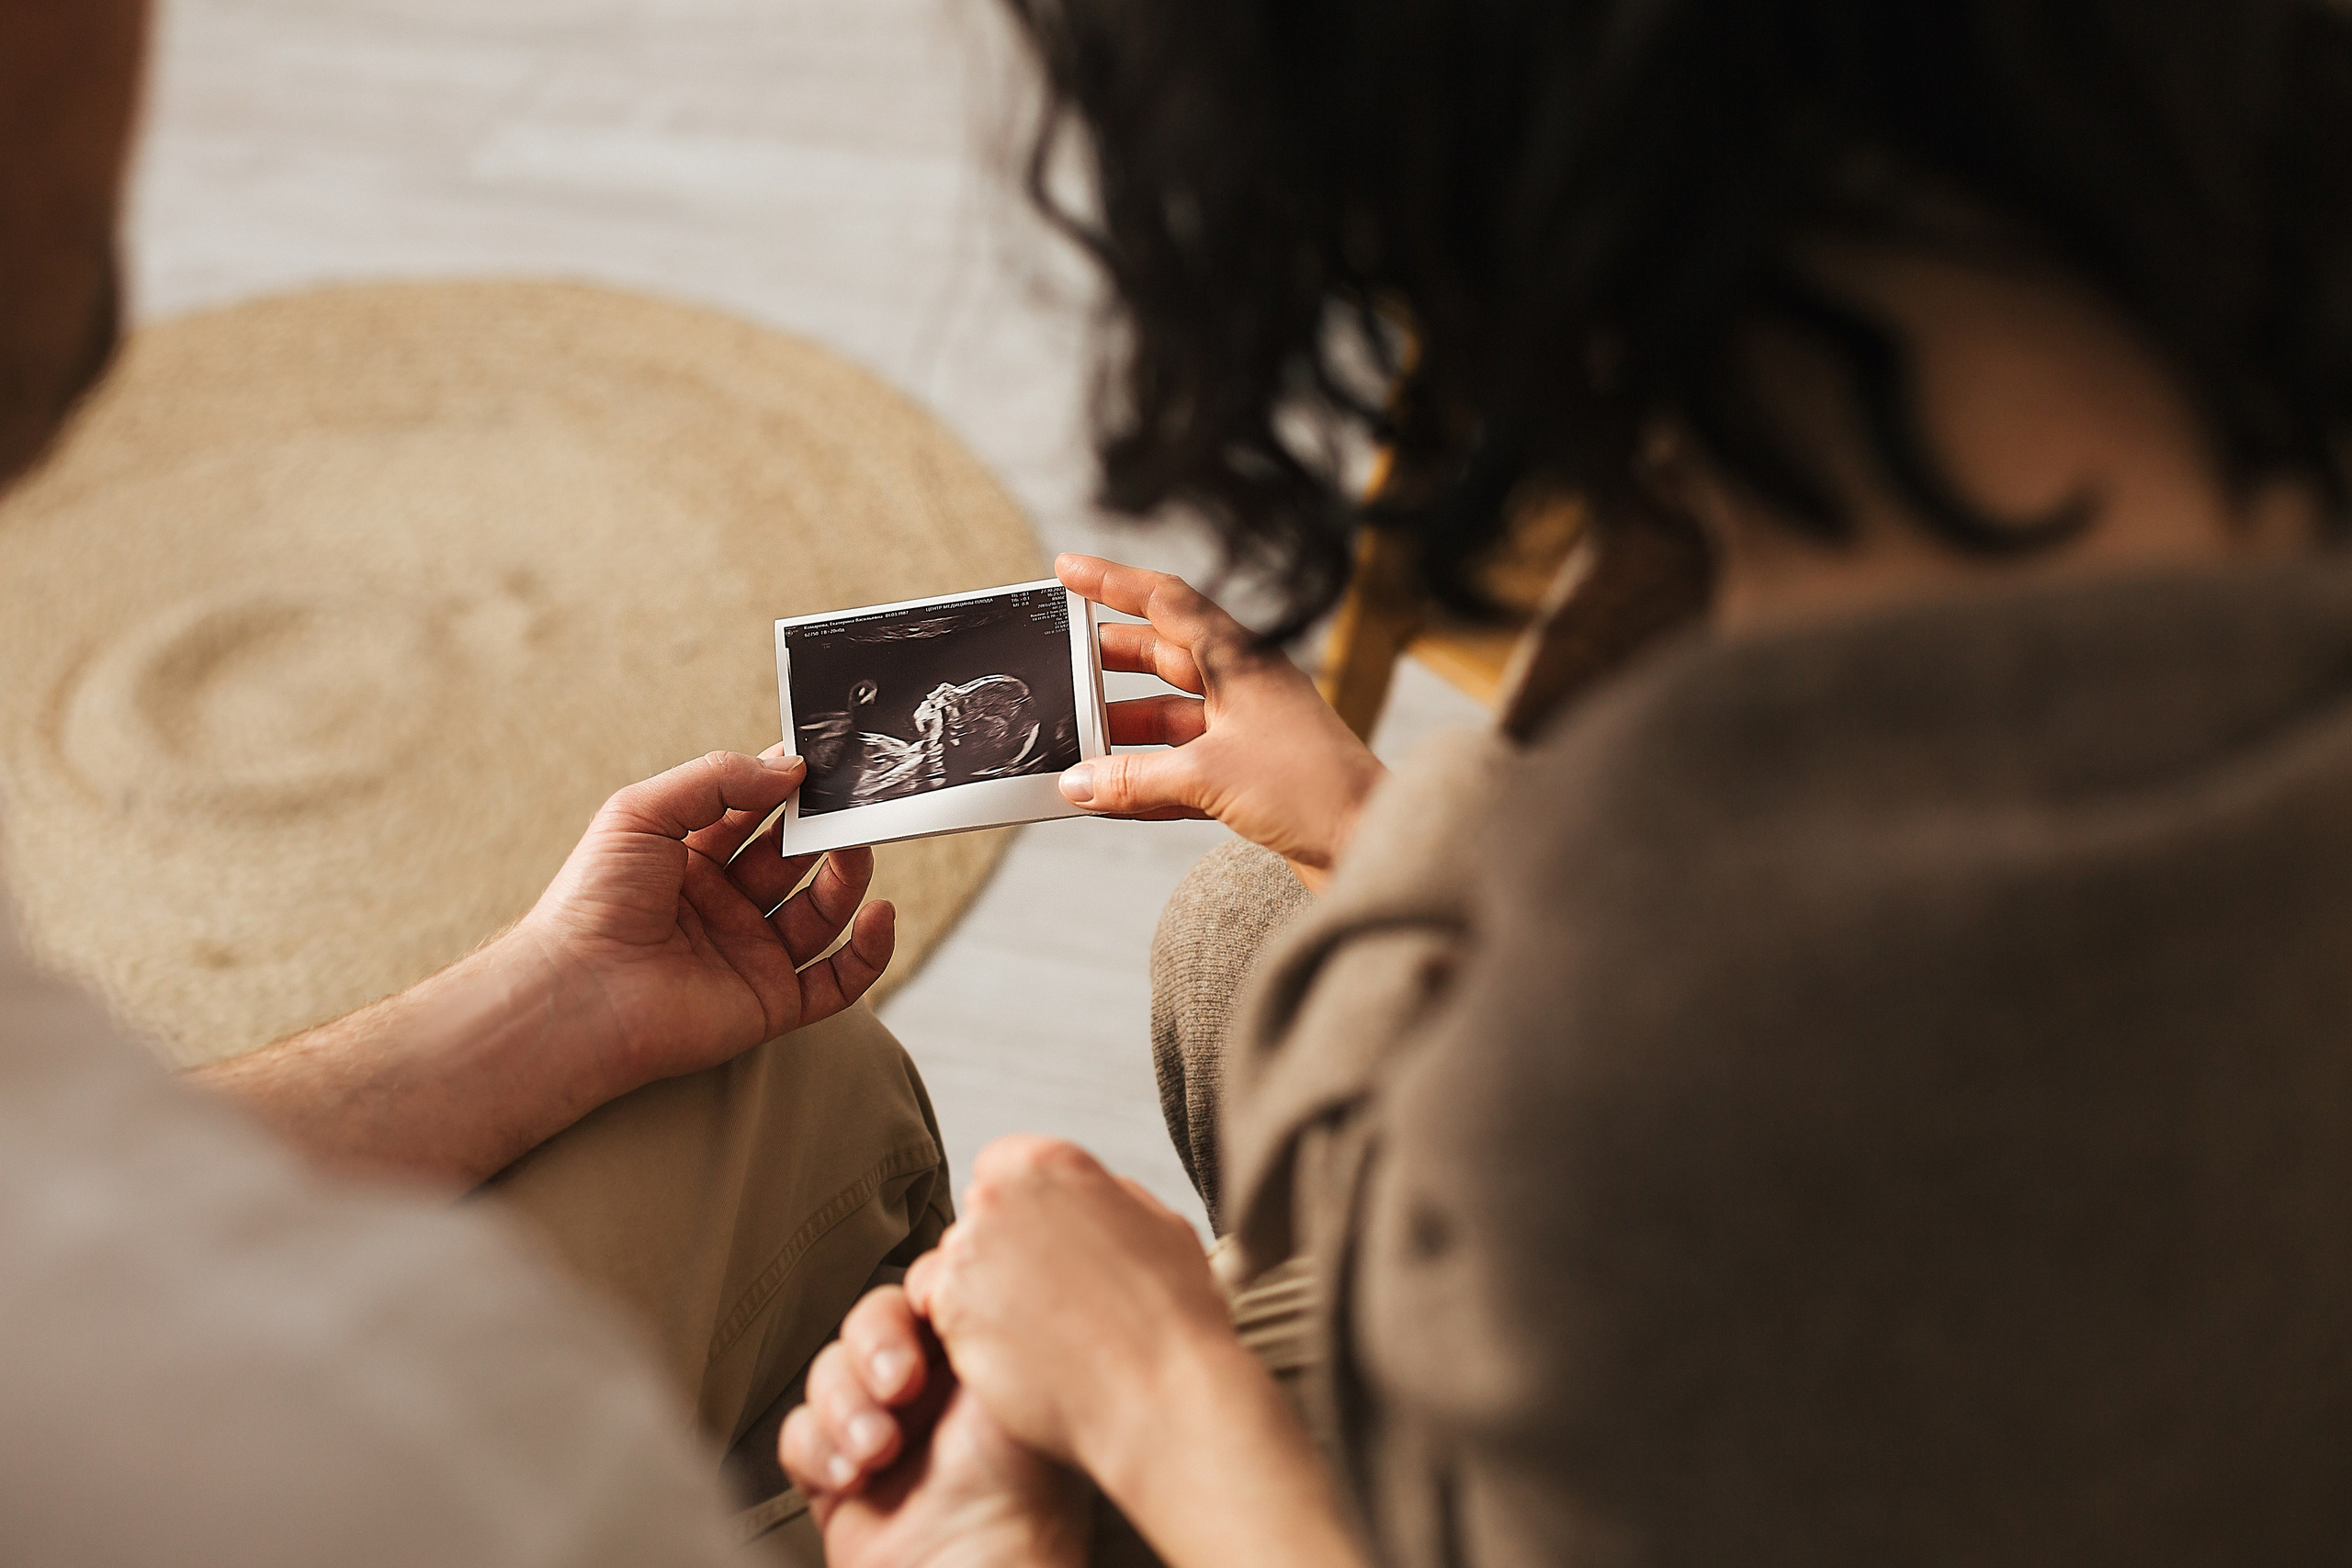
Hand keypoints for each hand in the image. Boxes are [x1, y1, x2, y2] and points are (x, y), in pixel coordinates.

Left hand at [513, 744, 895, 1096]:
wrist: (577, 994)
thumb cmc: (593, 901)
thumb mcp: (643, 811)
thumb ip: (717, 779)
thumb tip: (789, 768)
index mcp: (688, 860)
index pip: (754, 814)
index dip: (786, 789)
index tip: (821, 763)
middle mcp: (722, 907)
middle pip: (795, 860)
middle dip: (826, 830)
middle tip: (853, 804)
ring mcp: (749, 955)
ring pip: (822, 913)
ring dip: (848, 879)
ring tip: (857, 849)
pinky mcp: (770, 1004)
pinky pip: (837, 982)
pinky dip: (869, 952)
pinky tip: (878, 915)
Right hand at [784, 1287, 1088, 1567]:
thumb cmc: (1020, 1487)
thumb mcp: (1012, 1370)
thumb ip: (978, 1304)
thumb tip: (954, 1249)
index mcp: (977, 1354)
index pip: (926, 1290)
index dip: (919, 1298)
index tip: (930, 1313)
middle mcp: (930, 1388)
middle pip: (870, 1322)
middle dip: (874, 1348)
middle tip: (900, 1384)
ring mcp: (880, 1428)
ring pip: (828, 1373)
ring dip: (847, 1407)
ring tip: (880, 1448)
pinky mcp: (836, 1473)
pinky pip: (799, 1433)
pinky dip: (820, 1450)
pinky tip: (854, 1475)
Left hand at [898, 1139, 1366, 1567]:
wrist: (1160, 1394)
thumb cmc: (1174, 1312)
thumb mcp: (1157, 1222)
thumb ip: (1106, 1196)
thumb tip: (1086, 1198)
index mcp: (1047, 1162)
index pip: (1001, 1166)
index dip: (1026, 1209)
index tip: (1052, 1244)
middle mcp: (995, 1198)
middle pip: (977, 1218)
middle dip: (1003, 1250)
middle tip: (1052, 1295)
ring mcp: (966, 1256)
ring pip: (957, 1268)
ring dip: (986, 1295)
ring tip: (1046, 1333)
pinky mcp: (948, 1315)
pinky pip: (943, 1318)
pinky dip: (974, 1338)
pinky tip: (1026, 1358)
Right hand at [1054, 554, 1384, 889]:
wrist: (1370, 843)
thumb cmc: (1313, 790)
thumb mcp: (1209, 775)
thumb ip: (1134, 777)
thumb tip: (1078, 782)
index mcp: (1242, 660)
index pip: (1168, 602)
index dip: (1113, 582)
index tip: (1067, 571)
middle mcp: (1243, 687)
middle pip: (1162, 656)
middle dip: (1108, 661)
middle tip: (1059, 660)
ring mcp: (1246, 731)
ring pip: (1168, 715)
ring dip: (1121, 728)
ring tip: (1072, 735)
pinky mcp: (1248, 777)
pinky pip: (1180, 766)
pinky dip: (1142, 776)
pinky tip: (1106, 791)